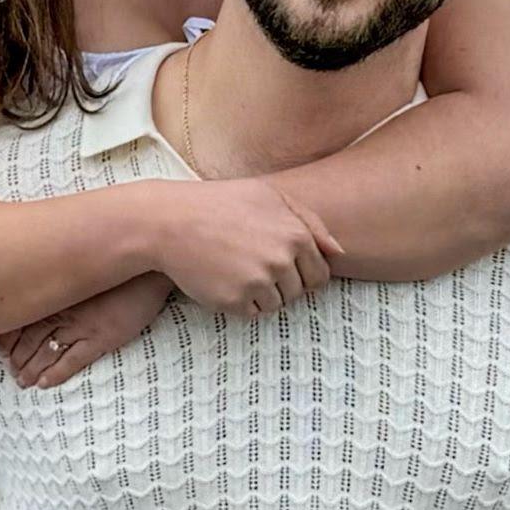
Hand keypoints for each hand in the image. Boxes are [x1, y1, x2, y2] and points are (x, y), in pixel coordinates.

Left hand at [0, 271, 177, 388]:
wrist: (150, 265)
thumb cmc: (118, 262)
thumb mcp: (85, 263)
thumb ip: (66, 274)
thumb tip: (49, 280)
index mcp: (57, 291)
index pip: (24, 317)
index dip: (9, 336)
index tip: (0, 348)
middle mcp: (63, 309)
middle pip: (30, 338)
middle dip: (17, 357)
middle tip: (10, 370)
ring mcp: (81, 326)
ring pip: (46, 352)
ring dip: (31, 368)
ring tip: (22, 381)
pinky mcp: (101, 338)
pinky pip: (72, 360)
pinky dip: (56, 373)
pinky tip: (44, 383)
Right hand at [150, 178, 341, 318]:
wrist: (170, 221)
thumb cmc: (222, 203)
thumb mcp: (270, 196)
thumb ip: (310, 222)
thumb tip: (338, 253)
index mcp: (296, 235)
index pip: (320, 275)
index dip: (302, 272)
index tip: (279, 262)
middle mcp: (281, 261)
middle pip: (299, 292)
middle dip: (282, 283)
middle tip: (251, 261)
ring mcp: (258, 282)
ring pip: (276, 304)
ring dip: (261, 293)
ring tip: (235, 267)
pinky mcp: (235, 301)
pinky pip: (252, 312)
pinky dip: (241, 302)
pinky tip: (224, 278)